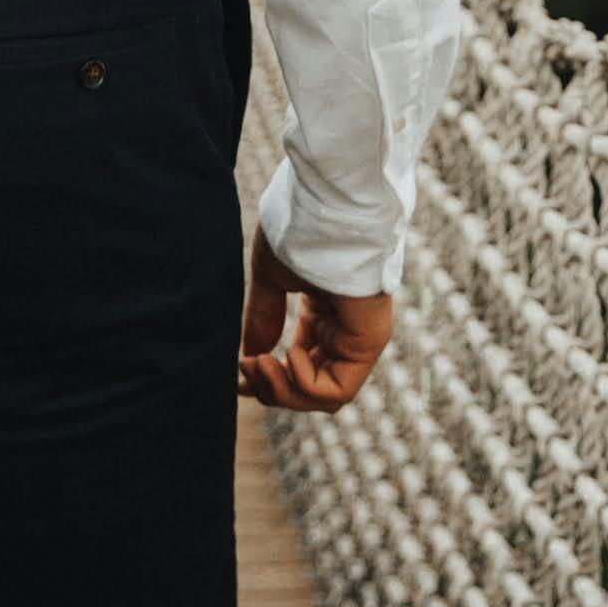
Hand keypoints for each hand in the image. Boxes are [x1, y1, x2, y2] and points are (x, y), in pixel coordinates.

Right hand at [238, 236, 395, 414]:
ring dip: (283, 391)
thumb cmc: (299, 232)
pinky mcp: (368, 342)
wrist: (324, 208)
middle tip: (245, 370)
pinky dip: (304, 385)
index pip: (300, 367)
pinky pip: (337, 390)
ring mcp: (358, 339)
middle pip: (309, 389)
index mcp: (324, 316)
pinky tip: (288, 354)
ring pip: (323, 398)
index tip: (239, 376)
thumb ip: (263, 319)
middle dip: (270, 389)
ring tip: (259, 363)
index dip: (267, 380)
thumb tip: (250, 357)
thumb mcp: (272, 280)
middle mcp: (343, 332)